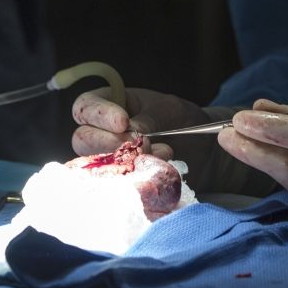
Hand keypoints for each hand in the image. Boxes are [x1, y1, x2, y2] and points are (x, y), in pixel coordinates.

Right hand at [71, 86, 222, 184]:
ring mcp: (109, 159)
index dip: (99, 115)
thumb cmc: (183, 121)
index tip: (123, 122)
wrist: (204, 150)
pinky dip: (136, 178)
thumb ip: (149, 120)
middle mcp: (102, 132)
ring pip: (97, 164)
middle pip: (82, 139)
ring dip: (126, 161)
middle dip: (111, 142)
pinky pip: (115, 184)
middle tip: (140, 143)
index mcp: (109, 104)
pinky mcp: (122, 181)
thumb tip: (132, 134)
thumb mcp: (168, 111)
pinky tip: (158, 170)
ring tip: (160, 152)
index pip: (85, 107)